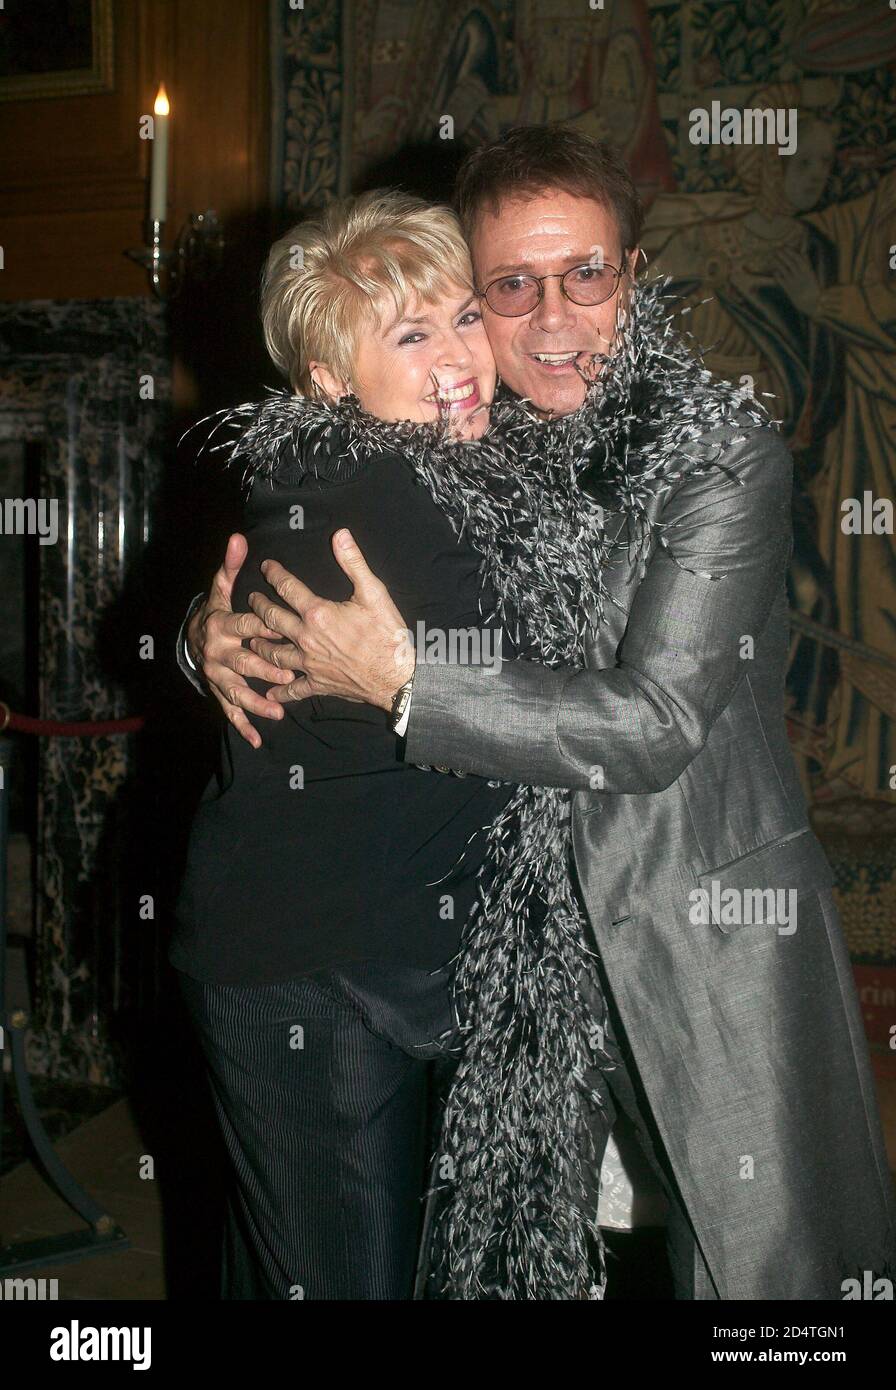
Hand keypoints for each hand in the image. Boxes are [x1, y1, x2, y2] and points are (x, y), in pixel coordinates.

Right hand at [188, 532, 295, 748]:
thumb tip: (239, 538)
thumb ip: (231, 567)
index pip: (245, 625)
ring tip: (278, 710)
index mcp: (222, 625)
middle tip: (289, 673)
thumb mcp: (220, 589)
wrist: (190, 639)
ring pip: (237, 690)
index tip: (283, 627)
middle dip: (264, 667)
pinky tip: (257, 739)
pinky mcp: (219, 692)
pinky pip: (230, 711)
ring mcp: (218, 676)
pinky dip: (243, 725)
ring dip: (256, 701)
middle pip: (243, 661)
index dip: (262, 625)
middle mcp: (218, 653)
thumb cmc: (216, 612)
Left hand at [247, 529, 414, 710]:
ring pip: (273, 654)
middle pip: (271, 619)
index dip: (274, 574)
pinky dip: (279, 690)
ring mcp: (309, 664)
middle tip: (251, 598)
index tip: (266, 566)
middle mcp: (306, 639)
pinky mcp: (318, 684)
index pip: (287, 588)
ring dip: (259, 644)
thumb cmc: (388, 635)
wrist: (397, 677)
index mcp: (318, 613)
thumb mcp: (374, 593)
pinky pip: (293, 689)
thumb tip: (340, 535)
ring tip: (251, 637)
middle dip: (258, 606)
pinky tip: (270, 691)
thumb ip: (354, 562)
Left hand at [772, 248, 820, 316]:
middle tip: (777, 249)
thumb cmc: (812, 288)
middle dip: (783, 256)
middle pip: (790, 264)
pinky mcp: (788, 290)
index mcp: (808, 271)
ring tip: (773, 257)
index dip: (791, 252)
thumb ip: (807, 264)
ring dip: (778, 263)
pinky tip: (774, 271)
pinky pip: (782, 282)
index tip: (785, 246)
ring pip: (785, 271)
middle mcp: (800, 276)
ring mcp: (794, 283)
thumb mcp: (812, 275)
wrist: (811, 304)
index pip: (798, 259)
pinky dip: (778, 276)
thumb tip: (804, 253)